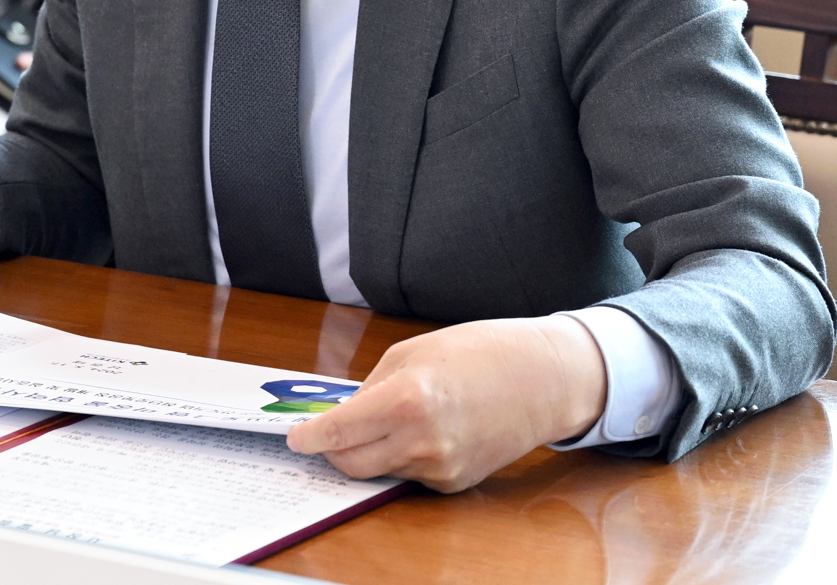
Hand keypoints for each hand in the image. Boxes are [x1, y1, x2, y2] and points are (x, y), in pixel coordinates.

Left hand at [285, 316, 606, 492]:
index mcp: (404, 400)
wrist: (540, 379)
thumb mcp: (409, 354)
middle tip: (326, 431)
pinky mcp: (455, 482)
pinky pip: (409, 474)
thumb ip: (370, 389)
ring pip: (379, 470)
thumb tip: (340, 416)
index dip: (309, 437)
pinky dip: (401, 456)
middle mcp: (421, 441)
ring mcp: (440, 467)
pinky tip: (419, 431)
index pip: (337, 433)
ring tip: (386, 419)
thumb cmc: (477, 353)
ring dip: (369, 451)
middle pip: (350, 464)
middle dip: (331, 449)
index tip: (296, 437)